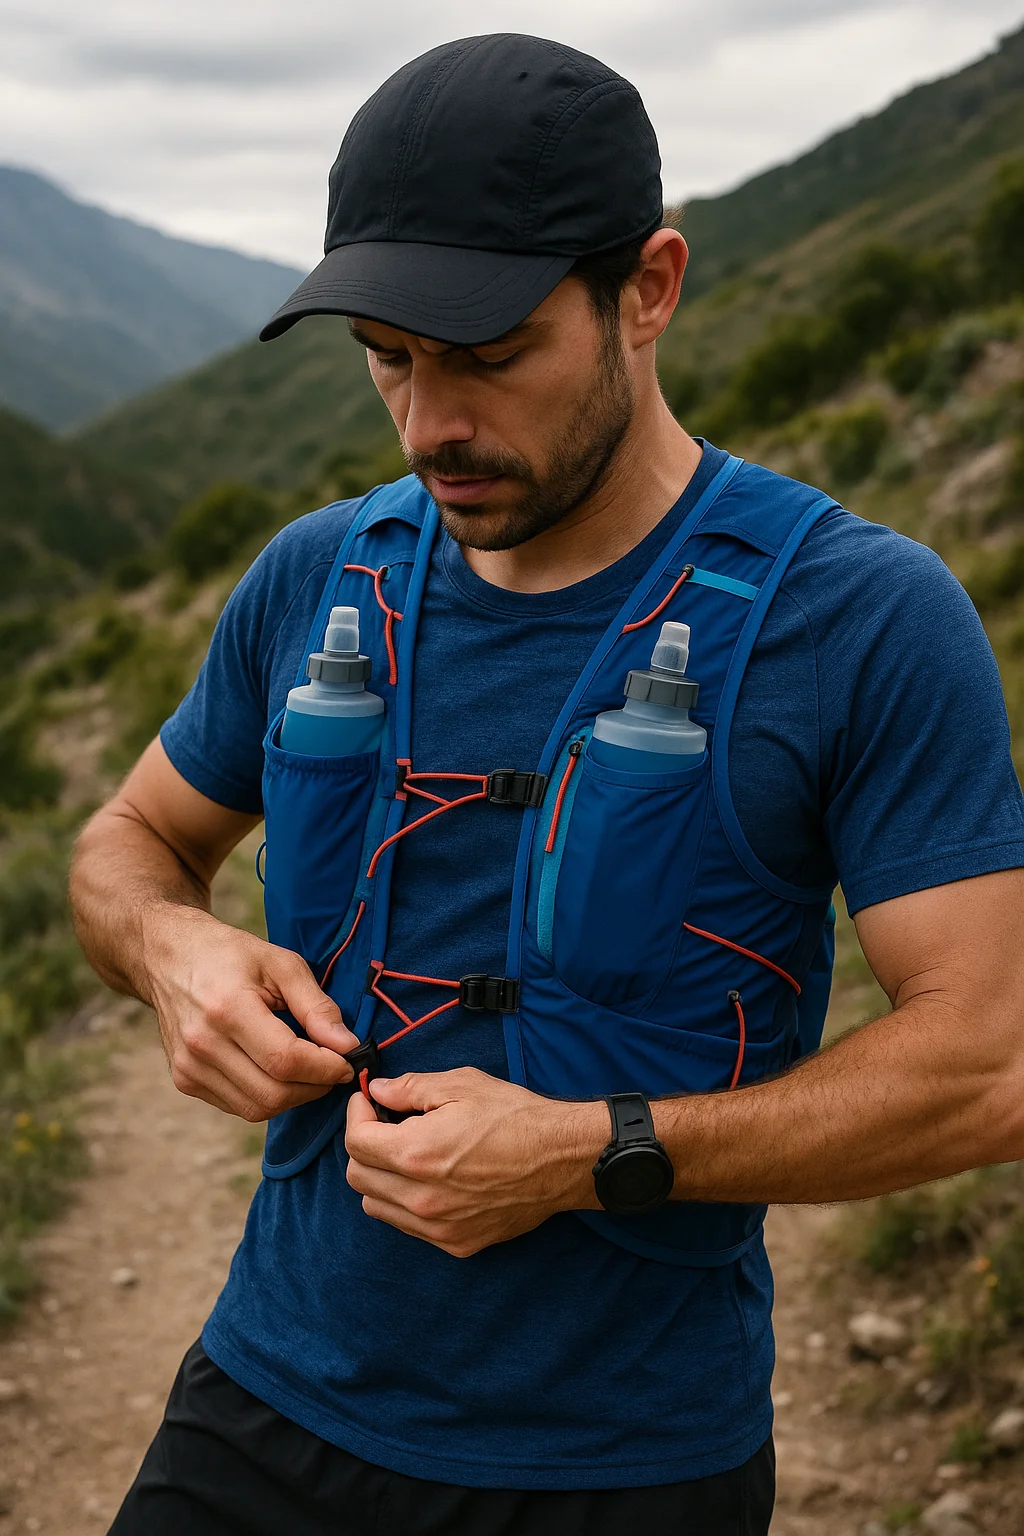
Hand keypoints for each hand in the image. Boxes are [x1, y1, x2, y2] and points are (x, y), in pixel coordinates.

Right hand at [145, 906, 358, 1120]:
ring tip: (309, 1069)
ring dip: (293, 1096)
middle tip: (334, 1068)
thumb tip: (347, 1045)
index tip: (349, 1060)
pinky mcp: (184, 1079)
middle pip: (273, 1093)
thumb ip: (315, 1005)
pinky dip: (266, 1095)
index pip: (286, 1061)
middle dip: (315, 1087)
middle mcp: (202, 1044)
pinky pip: (238, 1105)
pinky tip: (276, 1071)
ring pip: (256, 1107)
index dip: (326, 1068)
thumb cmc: (230, 955)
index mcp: (227, 1008)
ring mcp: (188, 1067)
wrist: (169, 957)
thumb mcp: (281, 963)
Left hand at [344, 1067, 605, 1256]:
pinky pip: (407, 1226)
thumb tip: (377, 1091)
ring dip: (380, 1177)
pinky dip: (405, 1202)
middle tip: (386, 1125)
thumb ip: (410, 1088)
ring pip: (376, 1206)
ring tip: (407, 1154)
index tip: (368, 1103)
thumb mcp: (462, 1085)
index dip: (356, 1116)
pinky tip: (430, 1180)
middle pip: (358, 1177)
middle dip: (364, 1146)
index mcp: (417, 1154)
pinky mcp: (456, 1243)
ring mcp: (438, 1227)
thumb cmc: (516, 1116)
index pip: (355, 1142)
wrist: (563, 1159)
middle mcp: (421, 1198)